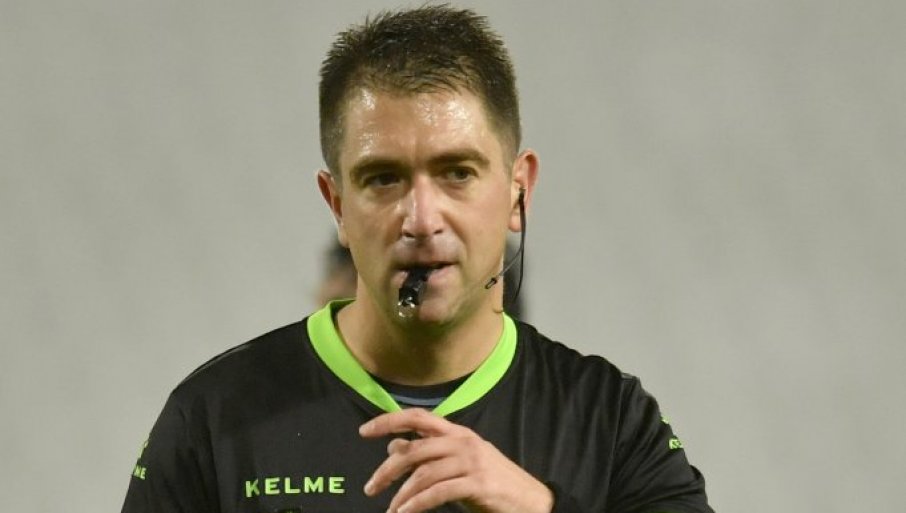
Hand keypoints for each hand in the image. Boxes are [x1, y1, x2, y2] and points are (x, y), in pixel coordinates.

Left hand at [359, 408, 553, 512]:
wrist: (529, 500)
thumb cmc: (491, 481)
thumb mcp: (459, 463)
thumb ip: (429, 454)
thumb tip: (394, 446)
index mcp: (458, 432)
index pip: (418, 417)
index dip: (389, 421)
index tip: (364, 431)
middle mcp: (463, 441)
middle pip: (415, 449)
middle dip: (387, 470)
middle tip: (370, 488)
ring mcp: (472, 462)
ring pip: (424, 473)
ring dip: (401, 494)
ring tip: (391, 510)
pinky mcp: (478, 483)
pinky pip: (438, 492)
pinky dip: (417, 504)